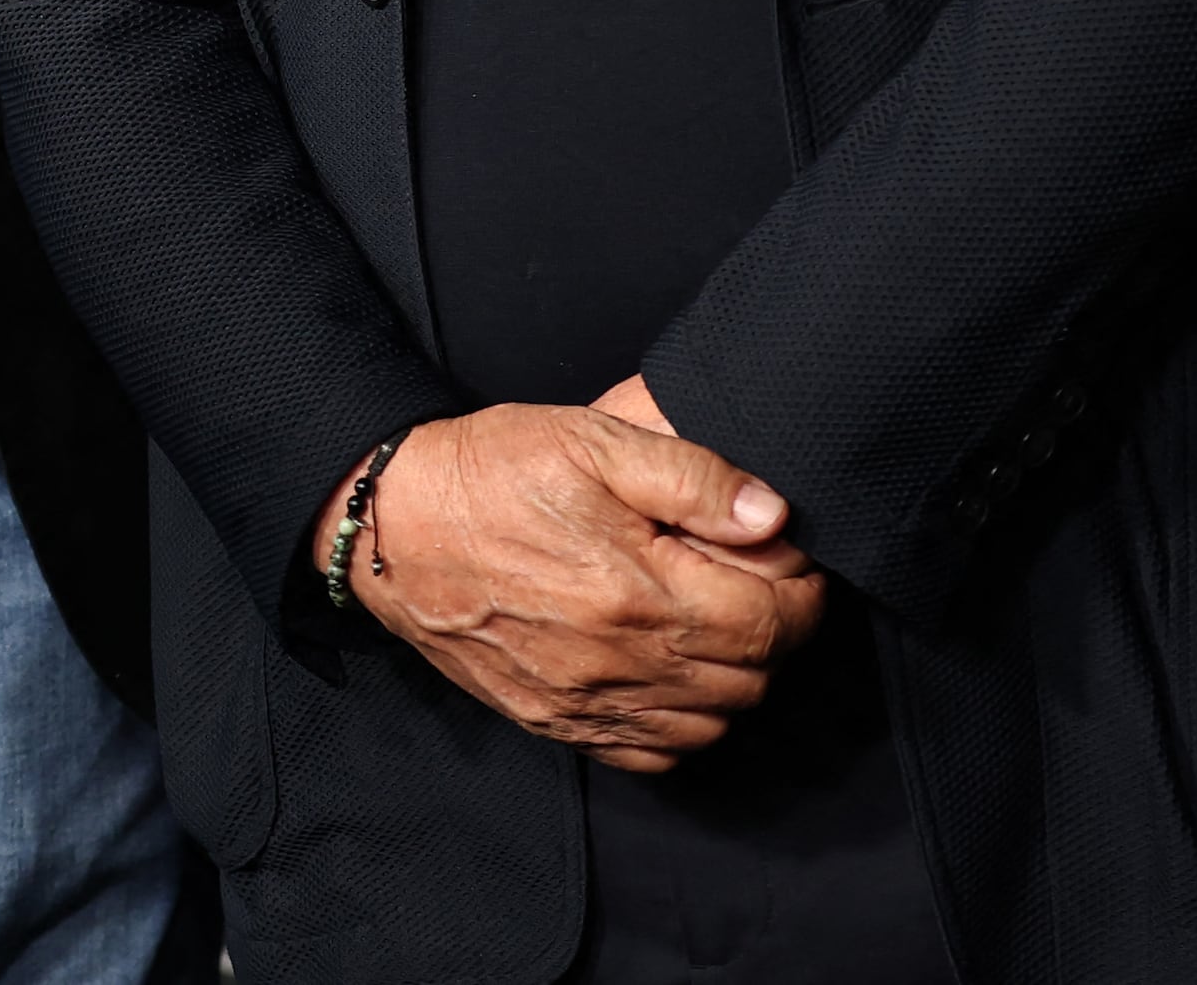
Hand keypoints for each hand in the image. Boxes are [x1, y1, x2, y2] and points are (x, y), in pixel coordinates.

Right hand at [319, 399, 829, 772]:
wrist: (391, 526)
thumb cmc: (491, 472)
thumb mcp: (593, 440)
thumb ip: (692, 476)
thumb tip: (773, 515)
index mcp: (640, 592)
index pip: (774, 623)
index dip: (805, 594)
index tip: (797, 564)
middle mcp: (621, 663)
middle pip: (752, 678)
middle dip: (777, 632)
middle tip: (760, 584)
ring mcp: (587, 703)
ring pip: (711, 724)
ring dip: (735, 680)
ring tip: (717, 623)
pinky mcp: (555, 722)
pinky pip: (652, 754)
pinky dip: (682, 724)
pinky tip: (670, 673)